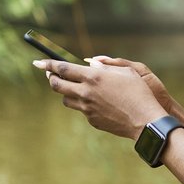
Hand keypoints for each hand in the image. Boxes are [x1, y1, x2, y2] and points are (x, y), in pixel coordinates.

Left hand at [33, 58, 165, 139]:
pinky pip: (82, 110)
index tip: (38, 62)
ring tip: (76, 87)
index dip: (48, 64)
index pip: (63, 68)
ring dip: (67, 92)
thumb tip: (91, 65)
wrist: (145, 121)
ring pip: (66, 99)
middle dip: (51, 78)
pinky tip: (98, 102)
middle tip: (52, 75)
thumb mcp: (127, 72)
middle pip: (57, 86)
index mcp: (93, 77)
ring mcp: (87, 108)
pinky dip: (84, 103)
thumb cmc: (140, 92)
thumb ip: (106, 67)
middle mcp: (86, 93)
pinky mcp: (92, 120)